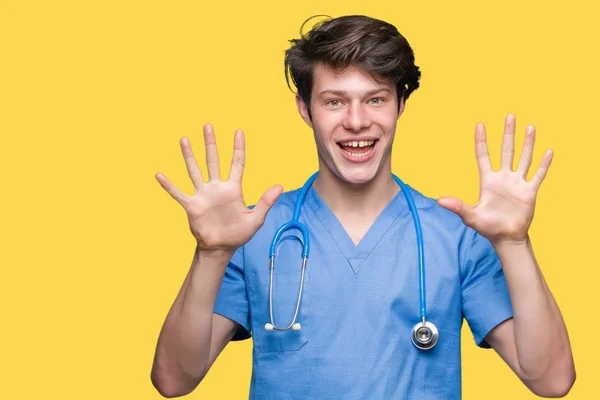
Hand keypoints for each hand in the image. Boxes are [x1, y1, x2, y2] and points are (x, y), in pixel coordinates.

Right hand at [155, 124, 282, 252]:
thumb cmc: (238, 234)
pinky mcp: (192, 206)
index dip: (238, 148)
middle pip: (213, 160)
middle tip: (207, 126)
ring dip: (189, 156)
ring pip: (195, 171)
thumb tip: (280, 186)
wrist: (221, 248)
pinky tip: (159, 175)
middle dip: (211, 144)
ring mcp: (203, 195)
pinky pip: (178, 194)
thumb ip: (266, 202)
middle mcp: (217, 188)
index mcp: (233, 189)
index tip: (238, 131)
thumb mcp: (256, 219)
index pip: (237, 163)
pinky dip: (169, 185)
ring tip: (184, 139)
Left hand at [437, 114, 553, 244]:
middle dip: (508, 134)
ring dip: (527, 143)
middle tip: (510, 115)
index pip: (483, 156)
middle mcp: (503, 178)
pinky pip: (538, 175)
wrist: (506, 238)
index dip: (481, 141)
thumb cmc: (487, 227)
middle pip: (506, 151)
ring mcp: (517, 183)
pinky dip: (543, 164)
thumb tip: (439, 201)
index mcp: (487, 180)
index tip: (480, 124)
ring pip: (524, 158)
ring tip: (530, 127)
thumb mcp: (470, 216)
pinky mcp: (529, 191)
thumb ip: (458, 207)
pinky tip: (548, 151)